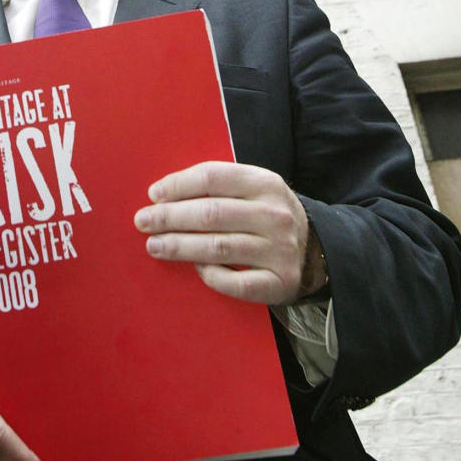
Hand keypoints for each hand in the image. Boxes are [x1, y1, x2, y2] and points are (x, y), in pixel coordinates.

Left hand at [133, 161, 311, 304]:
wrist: (317, 250)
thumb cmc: (267, 215)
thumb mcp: (253, 189)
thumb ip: (218, 186)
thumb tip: (163, 195)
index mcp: (265, 183)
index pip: (212, 177)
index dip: (178, 185)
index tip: (153, 195)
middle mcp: (274, 215)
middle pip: (211, 213)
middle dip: (170, 218)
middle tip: (143, 222)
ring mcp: (279, 250)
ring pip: (218, 248)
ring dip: (180, 246)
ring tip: (155, 245)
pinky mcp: (280, 282)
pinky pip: (236, 283)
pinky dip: (211, 275)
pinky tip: (196, 268)